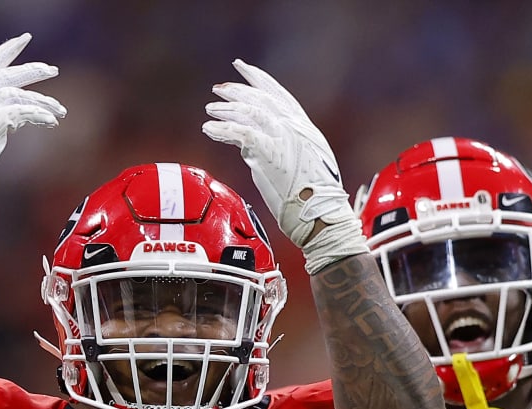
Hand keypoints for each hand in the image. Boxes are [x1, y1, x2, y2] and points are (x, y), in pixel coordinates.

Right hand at [0, 33, 63, 211]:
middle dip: (31, 69)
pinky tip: (50, 121)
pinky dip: (38, 115)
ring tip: (60, 111)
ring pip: (18, 94)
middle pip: (5, 74)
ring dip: (42, 102)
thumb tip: (12, 122)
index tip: (22, 40)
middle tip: (52, 69)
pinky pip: (22, 112)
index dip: (4, 53)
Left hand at [202, 60, 365, 272]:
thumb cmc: (312, 200)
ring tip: (210, 110)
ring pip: (250, 112)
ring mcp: (284, 138)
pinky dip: (223, 129)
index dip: (259, 79)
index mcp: (303, 128)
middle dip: (238, 90)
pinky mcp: (271, 153)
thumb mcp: (299, 164)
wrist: (321, 217)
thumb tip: (248, 146)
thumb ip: (276, 148)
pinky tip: (210, 129)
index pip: (279, 95)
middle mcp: (295, 128)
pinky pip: (241, 133)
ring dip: (227, 109)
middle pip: (262, 98)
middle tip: (218, 89)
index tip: (242, 68)